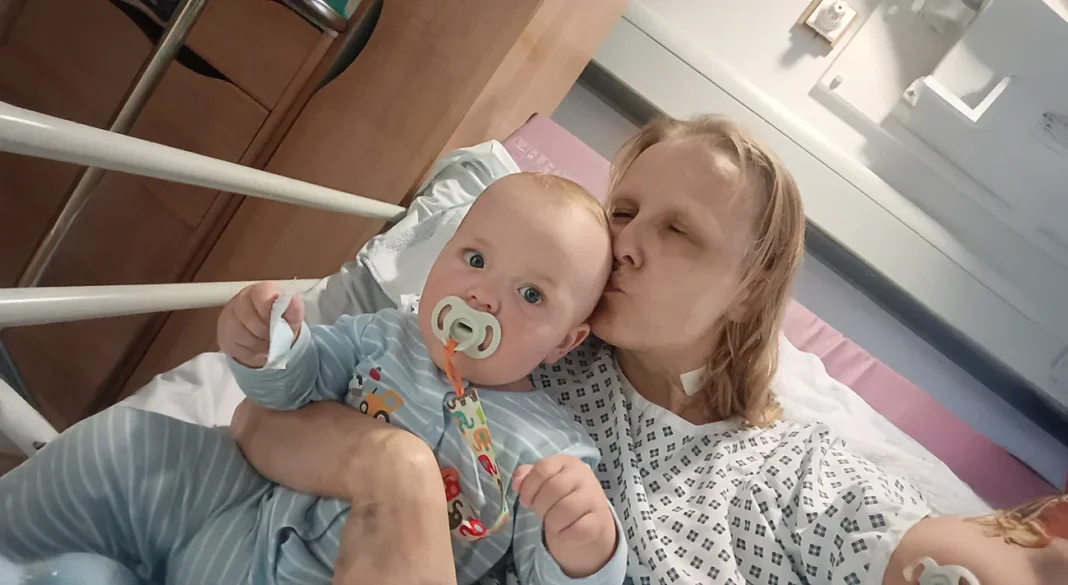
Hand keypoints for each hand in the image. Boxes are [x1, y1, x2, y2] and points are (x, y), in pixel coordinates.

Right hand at [217, 281, 303, 367]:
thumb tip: (293, 300)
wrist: (267, 338)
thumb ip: (293, 309)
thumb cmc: (280, 323)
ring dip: (259, 344)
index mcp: (260, 291)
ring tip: (268, 343)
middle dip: (266, 331)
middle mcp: (240, 300)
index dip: (268, 309)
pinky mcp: (223, 337)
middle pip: (248, 316)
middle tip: (275, 336)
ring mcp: (228, 318)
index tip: (277, 320)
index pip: (260, 293)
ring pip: (241, 334)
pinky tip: (258, 349)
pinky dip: (251, 353)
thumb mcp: (292, 318)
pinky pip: (236, 348)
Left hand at [513, 454, 617, 577]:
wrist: (590, 520)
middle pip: (552, 489)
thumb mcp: (544, 483)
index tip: (525, 500)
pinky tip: (565, 532)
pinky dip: (564, 535)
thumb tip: (517, 482)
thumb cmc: (562, 497)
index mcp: (568, 463)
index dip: (529, 486)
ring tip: (553, 522)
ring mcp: (594, 498)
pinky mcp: (599, 521)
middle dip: (540, 506)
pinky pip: (576, 530)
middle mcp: (584, 476)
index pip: (543, 468)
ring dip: (552, 522)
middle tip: (541, 512)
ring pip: (564, 510)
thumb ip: (528, 477)